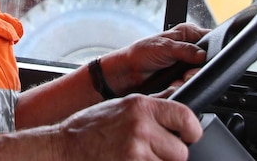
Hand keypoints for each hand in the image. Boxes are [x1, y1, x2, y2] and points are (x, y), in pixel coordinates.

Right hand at [54, 94, 201, 160]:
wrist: (64, 147)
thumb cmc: (90, 127)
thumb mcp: (122, 105)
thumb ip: (152, 106)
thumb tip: (178, 100)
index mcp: (141, 106)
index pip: (186, 117)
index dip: (191, 130)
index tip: (189, 135)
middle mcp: (141, 127)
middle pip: (181, 151)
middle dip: (170, 153)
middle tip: (154, 150)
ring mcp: (136, 152)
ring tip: (136, 155)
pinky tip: (129, 160)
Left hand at [100, 23, 208, 95]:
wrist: (128, 73)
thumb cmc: (141, 54)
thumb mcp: (164, 47)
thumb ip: (185, 50)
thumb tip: (202, 55)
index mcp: (187, 33)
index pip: (208, 37)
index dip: (210, 49)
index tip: (203, 58)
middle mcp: (189, 47)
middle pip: (207, 59)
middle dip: (197, 68)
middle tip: (187, 72)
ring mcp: (186, 64)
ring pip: (199, 73)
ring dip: (189, 78)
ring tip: (178, 78)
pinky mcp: (182, 78)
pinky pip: (190, 83)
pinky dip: (183, 85)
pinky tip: (174, 83)